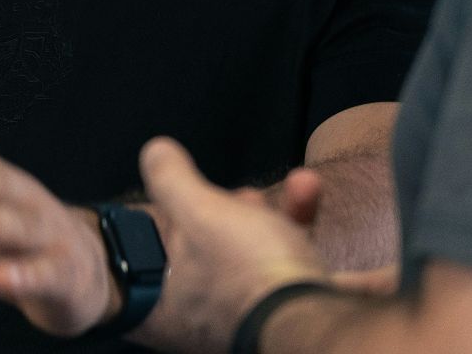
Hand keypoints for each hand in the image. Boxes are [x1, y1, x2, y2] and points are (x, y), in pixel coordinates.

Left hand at [138, 137, 327, 353]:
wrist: (317, 319)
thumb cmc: (246, 271)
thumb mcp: (199, 212)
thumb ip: (172, 180)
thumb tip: (154, 152)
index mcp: (170, 303)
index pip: (154, 260)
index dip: (168, 224)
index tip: (190, 201)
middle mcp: (204, 320)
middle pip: (211, 254)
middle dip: (237, 211)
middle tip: (250, 197)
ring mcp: (249, 319)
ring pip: (255, 257)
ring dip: (280, 213)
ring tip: (303, 185)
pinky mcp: (291, 314)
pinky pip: (290, 269)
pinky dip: (301, 233)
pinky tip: (312, 196)